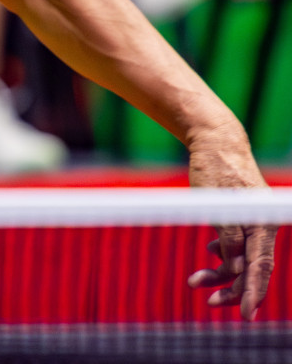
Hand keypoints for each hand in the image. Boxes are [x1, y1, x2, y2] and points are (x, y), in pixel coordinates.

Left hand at [186, 128, 275, 318]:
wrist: (215, 142)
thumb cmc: (216, 169)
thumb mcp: (218, 204)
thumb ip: (230, 237)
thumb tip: (239, 269)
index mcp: (263, 224)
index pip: (260, 267)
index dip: (253, 293)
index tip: (246, 315)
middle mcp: (262, 227)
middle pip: (251, 269)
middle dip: (232, 289)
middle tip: (210, 302)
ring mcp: (252, 223)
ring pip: (240, 259)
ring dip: (220, 272)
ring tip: (194, 281)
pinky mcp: (240, 219)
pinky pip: (234, 245)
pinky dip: (222, 254)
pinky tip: (210, 253)